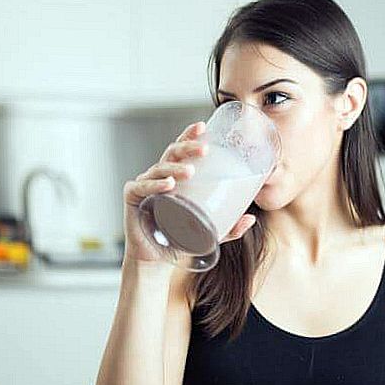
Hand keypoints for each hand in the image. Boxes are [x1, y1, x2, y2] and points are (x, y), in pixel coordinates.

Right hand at [122, 120, 257, 262]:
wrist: (155, 259)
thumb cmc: (179, 239)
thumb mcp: (209, 233)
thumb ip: (230, 227)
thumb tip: (251, 218)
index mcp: (175, 177)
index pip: (181, 150)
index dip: (189, 136)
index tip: (203, 125)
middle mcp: (158, 176)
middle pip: (172, 153)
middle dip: (187, 147)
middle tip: (205, 148)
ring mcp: (144, 185)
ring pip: (159, 168)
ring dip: (175, 168)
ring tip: (190, 171)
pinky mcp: (132, 198)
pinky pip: (142, 187)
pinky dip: (154, 185)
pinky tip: (168, 185)